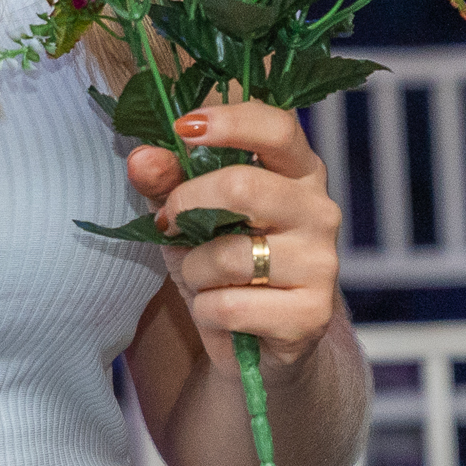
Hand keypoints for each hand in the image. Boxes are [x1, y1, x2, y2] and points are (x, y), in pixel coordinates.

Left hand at [127, 99, 343, 372]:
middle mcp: (320, 210)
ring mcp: (322, 263)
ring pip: (228, 254)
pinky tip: (223, 312)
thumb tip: (142, 159)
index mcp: (298, 170)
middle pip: (243, 186)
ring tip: (206, 278)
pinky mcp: (313, 315)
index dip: (229, 121)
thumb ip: (166, 179)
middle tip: (170, 224)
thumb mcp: (190, 212)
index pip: (277, 127)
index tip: (182, 128)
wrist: (256, 344)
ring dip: (195, 270)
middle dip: (186, 205)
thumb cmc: (223, 261)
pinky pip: (230, 306)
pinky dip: (207, 311)